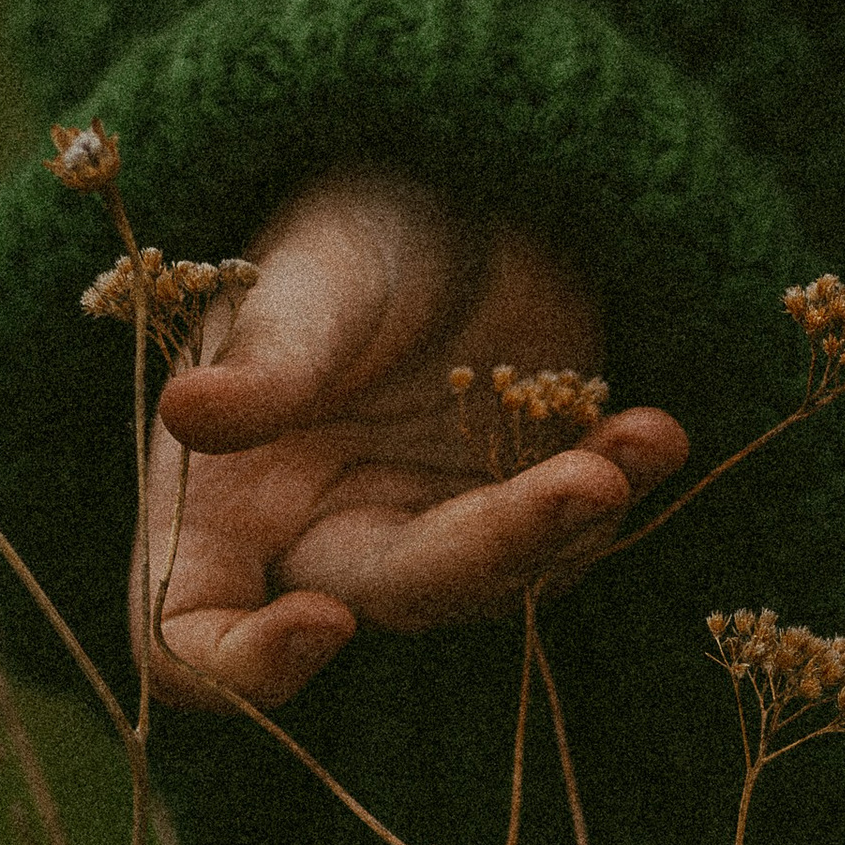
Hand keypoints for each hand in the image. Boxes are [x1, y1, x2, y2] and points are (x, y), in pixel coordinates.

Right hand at [130, 170, 688, 708]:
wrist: (449, 177)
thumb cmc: (345, 226)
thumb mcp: (305, 280)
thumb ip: (264, 362)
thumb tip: (188, 412)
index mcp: (221, 506)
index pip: (193, 638)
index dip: (245, 667)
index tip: (324, 623)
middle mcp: (318, 537)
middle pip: (389, 599)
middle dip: (488, 551)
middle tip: (580, 484)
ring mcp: (425, 528)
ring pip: (497, 579)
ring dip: (572, 522)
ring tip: (635, 443)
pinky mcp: (514, 501)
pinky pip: (570, 531)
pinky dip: (619, 482)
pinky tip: (656, 434)